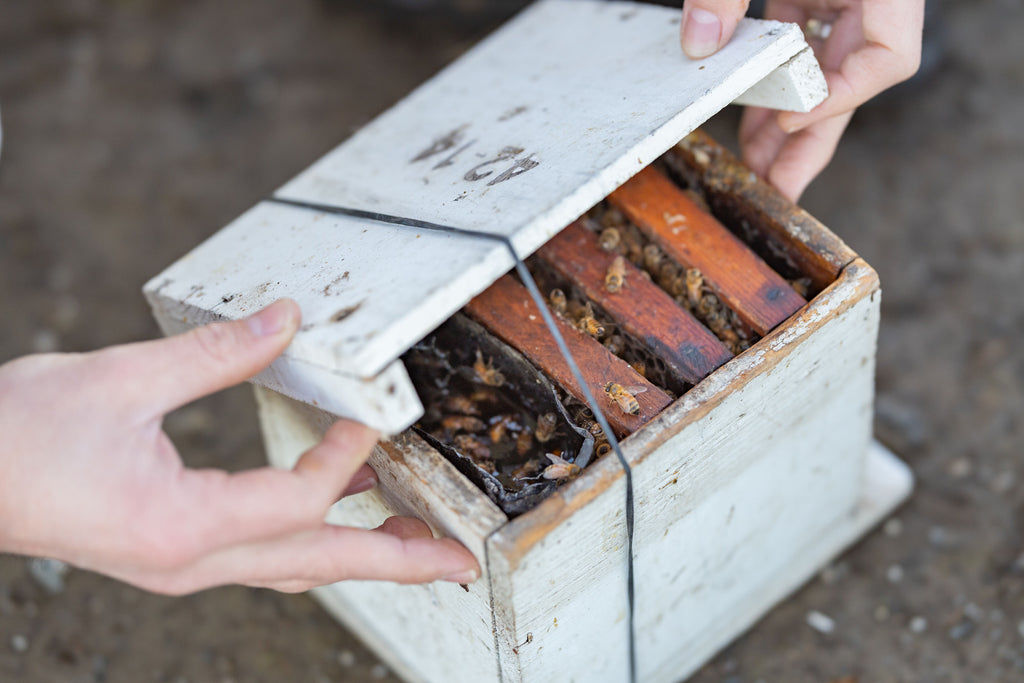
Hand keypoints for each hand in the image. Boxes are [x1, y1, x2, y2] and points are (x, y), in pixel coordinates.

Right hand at [0, 299, 479, 594]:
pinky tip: (337, 519)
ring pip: (294, 568)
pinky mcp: (172, 554)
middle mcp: (186, 563)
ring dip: (362, 557)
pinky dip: (312, 542)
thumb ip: (212, 353)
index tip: (370, 420)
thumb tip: (283, 320)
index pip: (293, 505)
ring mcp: (180, 567)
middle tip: (459, 556)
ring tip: (420, 545)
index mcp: (175, 525)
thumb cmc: (18, 433)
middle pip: (315, 565)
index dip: (342, 462)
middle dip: (394, 562)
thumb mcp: (119, 379)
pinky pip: (262, 557)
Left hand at [680, 0, 924, 199]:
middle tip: (775, 191)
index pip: (890, 59)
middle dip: (809, 141)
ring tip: (754, 167)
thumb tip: (699, 41)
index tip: (790, 120)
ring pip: (822, 71)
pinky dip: (772, 80)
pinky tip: (749, 114)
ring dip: (786, 119)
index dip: (841, 98)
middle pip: (853, 82)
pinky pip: (798, 44)